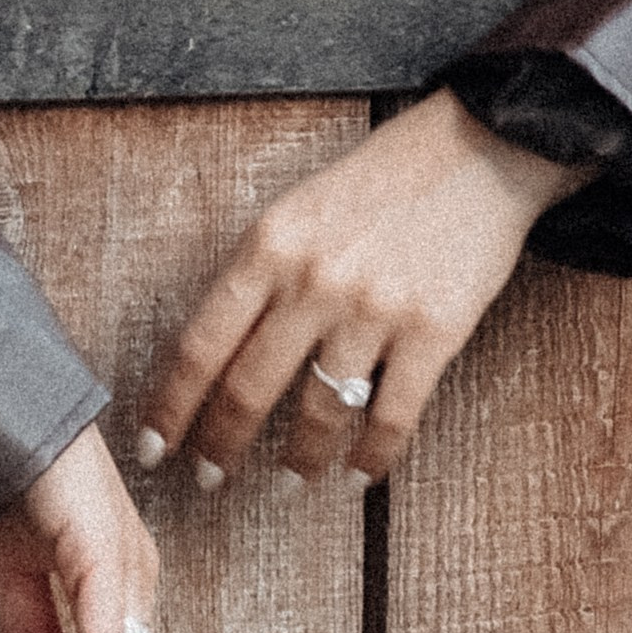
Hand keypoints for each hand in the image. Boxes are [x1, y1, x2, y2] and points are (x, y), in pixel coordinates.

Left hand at [137, 89, 587, 488]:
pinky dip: (372, 456)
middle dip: (221, 446)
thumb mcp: (298, 209)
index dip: (172, 407)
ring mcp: (374, 308)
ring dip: (299, 460)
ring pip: (319, 411)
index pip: (201, 345)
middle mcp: (313, 279)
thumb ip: (258, 273)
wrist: (477, 151)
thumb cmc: (381, 181)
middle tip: (211, 480)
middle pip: (248, 388)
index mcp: (269, 245)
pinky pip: (392, 416)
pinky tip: (359, 473)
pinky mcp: (433, 330)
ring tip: (290, 481)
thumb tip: (215, 353)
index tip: (154, 448)